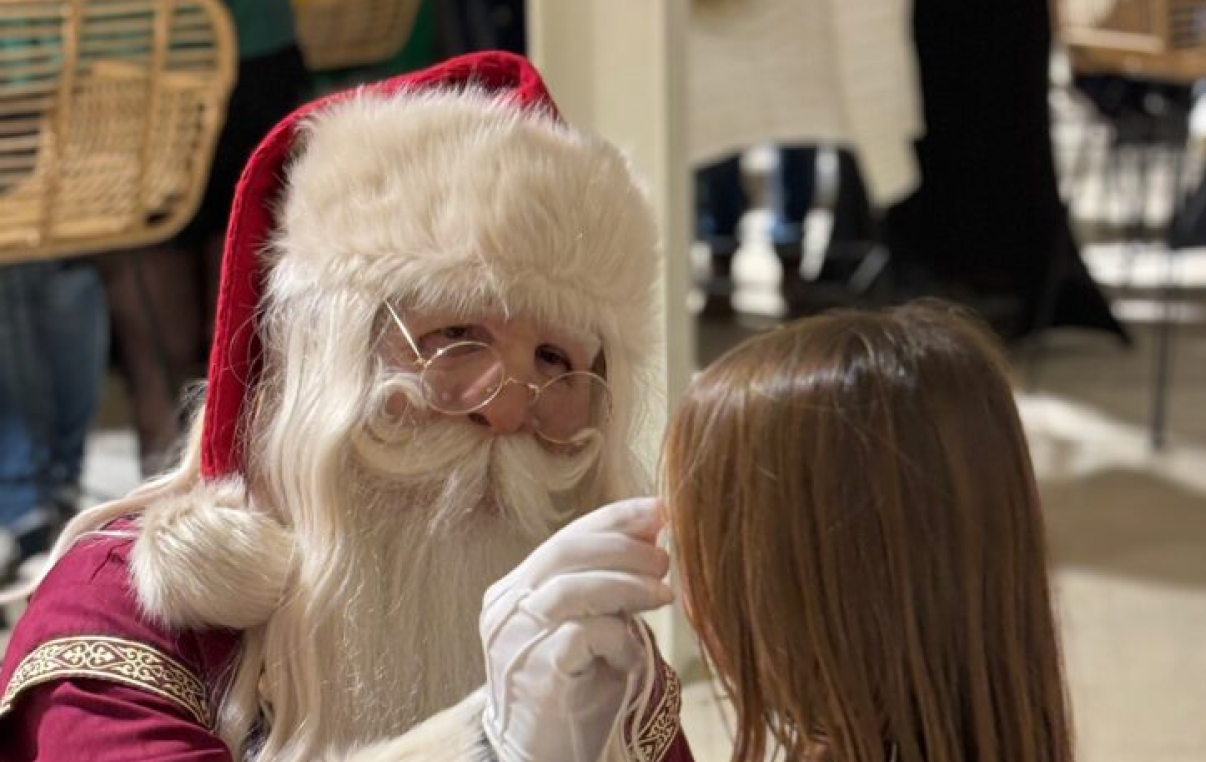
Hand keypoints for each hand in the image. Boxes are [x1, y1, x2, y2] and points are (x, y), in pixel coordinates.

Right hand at [480, 497, 672, 761]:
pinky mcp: (535, 673)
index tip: (660, 511)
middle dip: (624, 546)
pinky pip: (583, 634)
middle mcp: (506, 608)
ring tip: (664, 594)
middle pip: (565, 552)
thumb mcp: (594, 625)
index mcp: (515, 590)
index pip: (566, 538)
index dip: (615, 518)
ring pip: (572, 588)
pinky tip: (635, 649)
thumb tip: (654, 524)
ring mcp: (515, 641)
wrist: (544, 758)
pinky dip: (618, 634)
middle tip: (666, 558)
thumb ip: (610, 580)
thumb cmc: (575, 690)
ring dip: (627, 584)